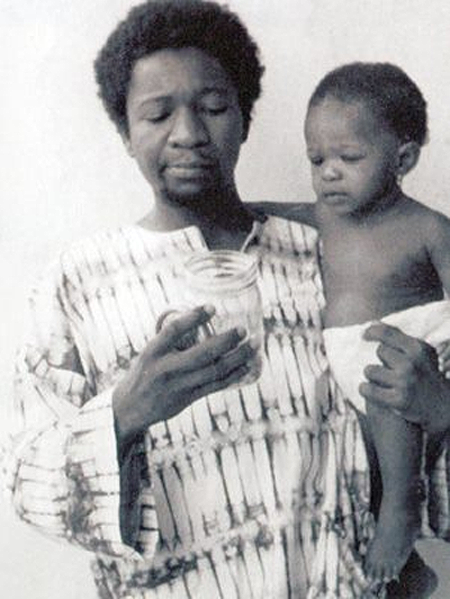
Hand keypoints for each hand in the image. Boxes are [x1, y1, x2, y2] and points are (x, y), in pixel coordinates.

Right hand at [113, 306, 255, 444]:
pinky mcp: (187, 399)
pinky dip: (234, 375)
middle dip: (226, 341)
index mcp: (153, 351)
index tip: (212, 307)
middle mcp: (165, 369)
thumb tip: (199, 318)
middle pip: (202, 353)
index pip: (174, 330)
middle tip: (243, 329)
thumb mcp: (149, 352)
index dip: (194, 317)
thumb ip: (171, 339)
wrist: (129, 408)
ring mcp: (178, 386)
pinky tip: (246, 366)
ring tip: (253, 345)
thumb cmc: (144, 372)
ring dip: (237, 358)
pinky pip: (215, 386)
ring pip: (214, 371)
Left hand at [359, 322, 449, 433]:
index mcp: (418, 349)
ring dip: (373, 376)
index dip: (372, 332)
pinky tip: (373, 391)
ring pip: (370, 370)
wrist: (442, 405)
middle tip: (393, 370)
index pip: (387, 333)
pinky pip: (367, 389)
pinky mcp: (398, 400)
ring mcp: (404, 382)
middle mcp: (411, 363)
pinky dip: (366, 390)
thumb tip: (373, 324)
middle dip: (383, 360)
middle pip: (379, 351)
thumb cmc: (425, 374)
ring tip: (385, 382)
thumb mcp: (420, 352)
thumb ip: (398, 338)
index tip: (364, 335)